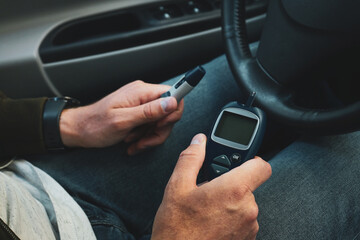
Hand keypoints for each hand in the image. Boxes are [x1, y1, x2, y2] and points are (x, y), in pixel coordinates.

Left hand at [59, 80, 183, 153]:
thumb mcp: (123, 121)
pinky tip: (133, 141)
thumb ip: (149, 111)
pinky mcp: (138, 113)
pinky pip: (151, 126)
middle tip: (144, 140)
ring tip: (133, 141)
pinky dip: (144, 136)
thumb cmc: (96, 125)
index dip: (173, 112)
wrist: (80, 130)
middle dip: (158, 131)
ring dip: (149, 136)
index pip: (174, 94)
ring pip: (161, 123)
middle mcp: (143, 95)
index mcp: (141, 92)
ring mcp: (141, 104)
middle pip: (169, 113)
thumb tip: (172, 102)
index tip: (161, 126)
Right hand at [151, 134, 271, 239]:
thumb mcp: (177, 187)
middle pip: (248, 185)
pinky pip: (243, 220)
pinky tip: (211, 222)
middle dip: (230, 184)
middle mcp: (248, 209)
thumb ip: (191, 158)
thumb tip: (199, 141)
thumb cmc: (177, 228)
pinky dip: (231, 217)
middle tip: (208, 189)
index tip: (237, 162)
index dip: (251, 160)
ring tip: (206, 209)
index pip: (261, 166)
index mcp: (234, 190)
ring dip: (230, 202)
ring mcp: (249, 227)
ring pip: (244, 204)